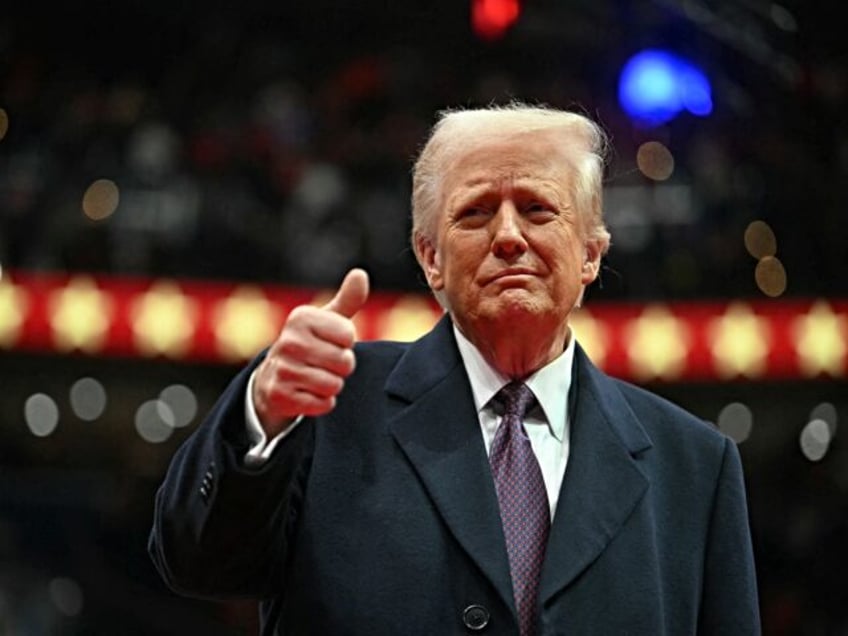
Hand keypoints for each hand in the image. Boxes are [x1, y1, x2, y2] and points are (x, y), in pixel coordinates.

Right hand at [252, 268, 368, 435]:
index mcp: (301, 318)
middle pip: (345, 363)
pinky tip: (308, 393)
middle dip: (341, 367)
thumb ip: (347, 300)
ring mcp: (282, 369)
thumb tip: (360, 274)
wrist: (274, 377)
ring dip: (332, 386)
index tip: (330, 342)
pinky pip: (323, 404)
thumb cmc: (310, 344)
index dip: (346, 344)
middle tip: (324, 363)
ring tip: (316, 377)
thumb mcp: (326, 320)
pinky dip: (322, 403)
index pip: (349, 336)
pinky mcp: (281, 396)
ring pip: (334, 385)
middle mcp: (288, 341)